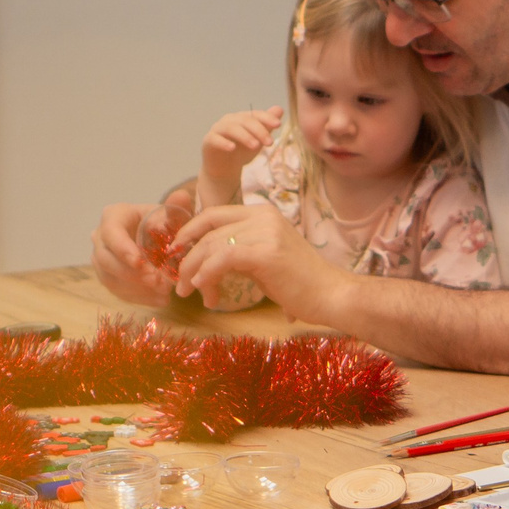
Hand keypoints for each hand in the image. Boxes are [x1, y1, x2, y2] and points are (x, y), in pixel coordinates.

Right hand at [90, 191, 194, 305]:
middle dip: (132, 274)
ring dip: (136, 288)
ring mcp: (101, 259)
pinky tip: (160, 300)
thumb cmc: (162, 222)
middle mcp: (101, 237)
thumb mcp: (170, 214)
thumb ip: (175, 208)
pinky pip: (117, 291)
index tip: (141, 263)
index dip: (123, 249)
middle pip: (106, 259)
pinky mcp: (108, 276)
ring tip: (163, 293)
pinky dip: (139, 297)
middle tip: (157, 282)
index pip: (111, 233)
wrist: (158, 237)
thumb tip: (181, 196)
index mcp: (114, 216)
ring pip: (110, 278)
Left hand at [170, 202, 346, 322]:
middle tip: (180, 283)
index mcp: (263, 213)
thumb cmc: (302, 283)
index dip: (190, 230)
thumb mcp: (266, 258)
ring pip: (212, 246)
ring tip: (189, 293)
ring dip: (194, 272)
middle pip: (209, 231)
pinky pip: (222, 260)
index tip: (176, 251)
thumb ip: (240, 251)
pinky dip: (207, 274)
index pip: (215, 214)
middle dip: (187, 257)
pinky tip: (204, 289)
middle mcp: (263, 217)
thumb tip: (208, 262)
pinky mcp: (265, 253)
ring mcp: (265, 233)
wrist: (332, 294)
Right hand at [197, 109, 283, 197]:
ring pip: (231, 128)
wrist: (225, 169)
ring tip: (255, 146)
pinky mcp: (208, 141)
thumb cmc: (243, 151)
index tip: (278, 125)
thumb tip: (279, 109)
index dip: (267, 118)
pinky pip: (215, 139)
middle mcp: (229, 121)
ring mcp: (217, 130)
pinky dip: (224, 142)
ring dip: (244, 136)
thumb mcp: (258, 140)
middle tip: (270, 143)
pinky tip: (232, 148)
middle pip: (244, 120)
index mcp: (242, 118)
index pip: (255, 114)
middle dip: (259, 130)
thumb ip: (267, 126)